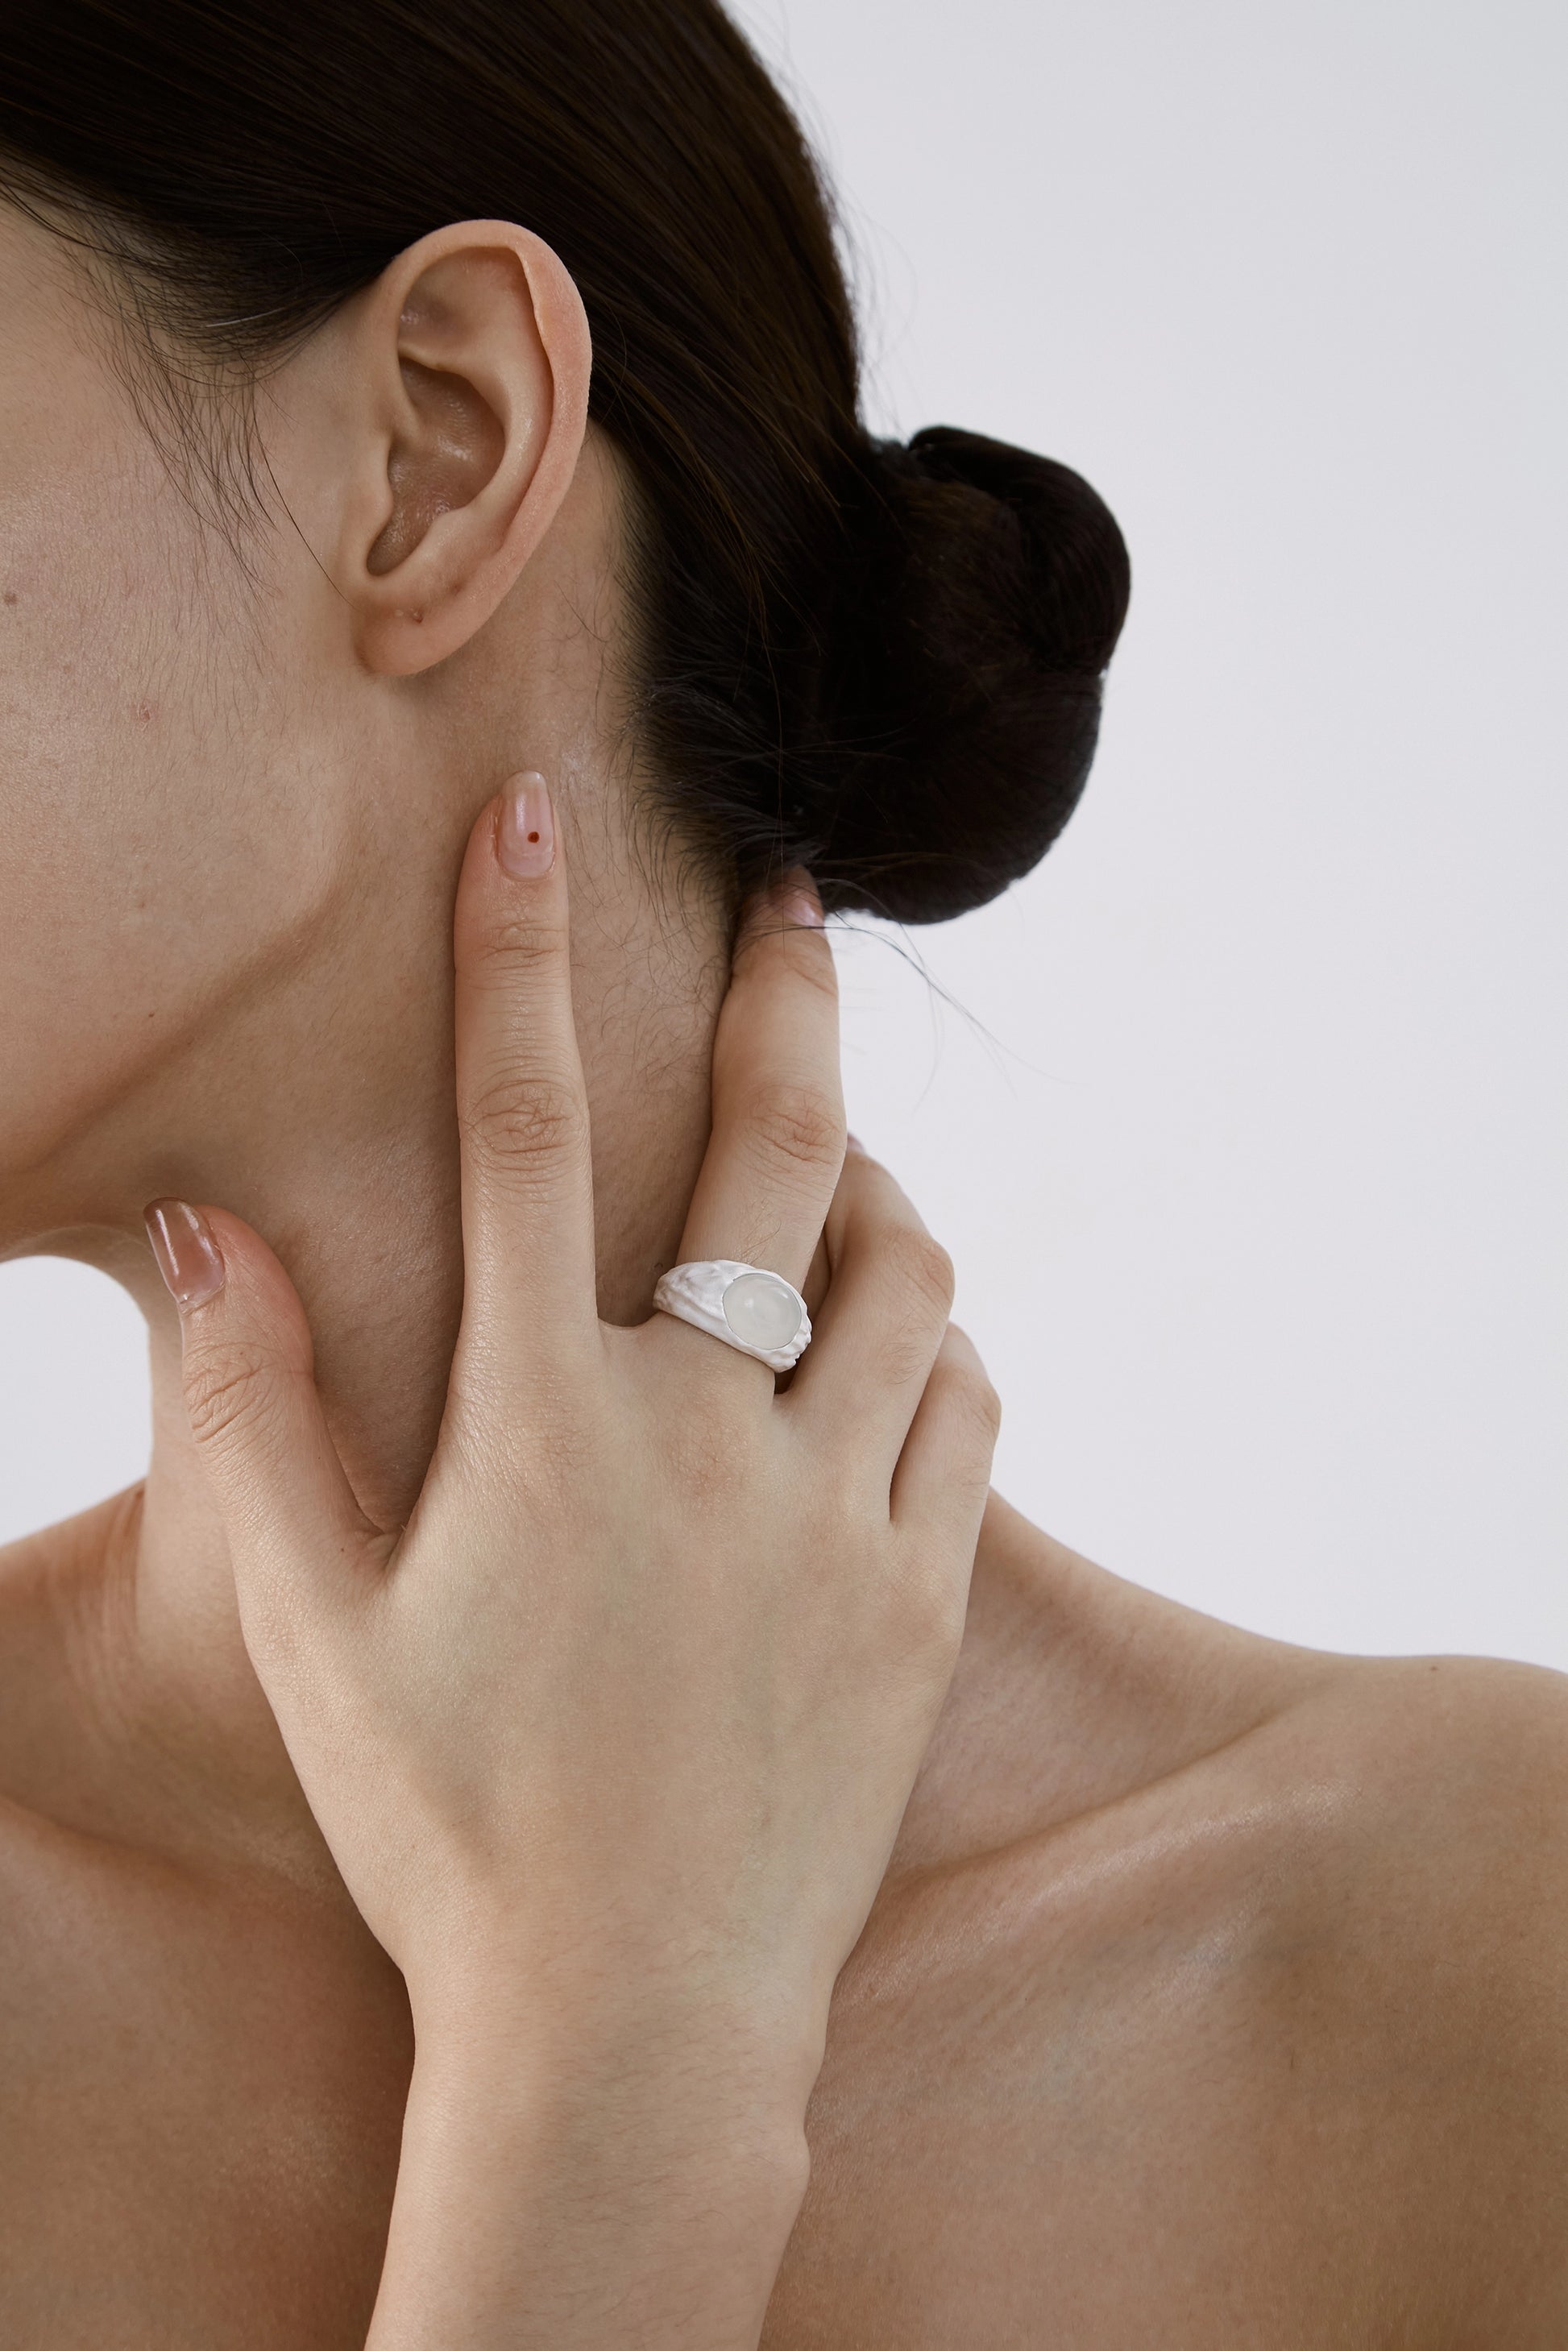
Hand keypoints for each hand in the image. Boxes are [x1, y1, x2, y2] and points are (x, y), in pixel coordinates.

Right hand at [146, 773, 999, 2344]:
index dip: (516, 951)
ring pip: (910, 1275)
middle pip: (778, 1152)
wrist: (632, 2028)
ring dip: (876, 1195)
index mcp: (545, 1424)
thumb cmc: (450, 1829)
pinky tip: (898, 1358)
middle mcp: (710, 1435)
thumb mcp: (314, 1629)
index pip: (524, 1128)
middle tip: (795, 904)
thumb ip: (257, 1415)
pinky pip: (968, 1408)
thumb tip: (206, 1229)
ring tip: (840, 1175)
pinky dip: (938, 1349)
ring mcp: (841, 1514)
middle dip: (784, 997)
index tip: (532, 813)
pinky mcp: (927, 1598)